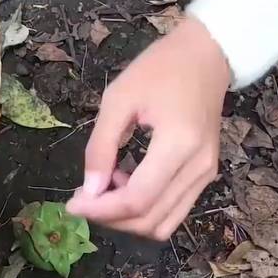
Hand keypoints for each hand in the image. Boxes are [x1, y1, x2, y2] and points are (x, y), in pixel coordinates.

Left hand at [67, 17, 230, 239]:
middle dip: (110, 218)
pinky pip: (174, 209)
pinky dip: (146, 208)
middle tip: (82, 198)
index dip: (101, 209)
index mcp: (178, 145)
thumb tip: (89, 190)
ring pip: (164, 223)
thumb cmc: (160, 68)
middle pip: (151, 220)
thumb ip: (101, 146)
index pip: (138, 199)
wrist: (206, 55)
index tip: (71, 205)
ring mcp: (206, 174)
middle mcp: (198, 168)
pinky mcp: (206, 174)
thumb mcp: (119, 99)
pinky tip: (126, 181)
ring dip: (128, 218)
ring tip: (104, 188)